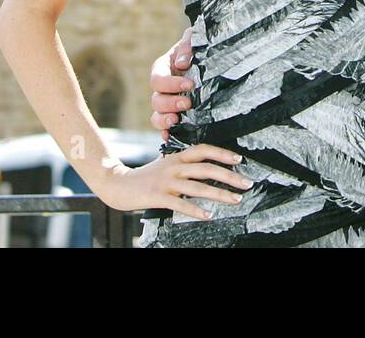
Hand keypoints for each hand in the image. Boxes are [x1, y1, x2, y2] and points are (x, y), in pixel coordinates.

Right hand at [97, 144, 252, 219]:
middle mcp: (174, 167)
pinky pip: (181, 204)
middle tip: (246, 183)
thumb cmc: (145, 177)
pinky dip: (196, 210)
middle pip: (206, 168)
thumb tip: (205, 168)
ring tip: (235, 200)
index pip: (203, 150)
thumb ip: (182, 165)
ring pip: (198, 187)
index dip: (222, 153)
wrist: (117, 184)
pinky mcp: (158, 196)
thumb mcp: (165, 165)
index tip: (239, 159)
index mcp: (176, 157)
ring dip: (219, 194)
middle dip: (229, 176)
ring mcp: (166, 181)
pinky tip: (208, 216)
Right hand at [149, 26, 194, 141]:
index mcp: (163, 68)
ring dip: (165, 120)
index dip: (171, 84)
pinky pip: (167, 128)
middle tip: (188, 103)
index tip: (190, 84)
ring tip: (177, 120)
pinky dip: (167, 134)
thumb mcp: (194, 38)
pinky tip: (171, 137)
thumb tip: (181, 63)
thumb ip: (187, 45)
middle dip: (170, 103)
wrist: (215, 59)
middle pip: (156, 100)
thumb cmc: (201, 45)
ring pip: (157, 116)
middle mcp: (163, 88)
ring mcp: (169, 103)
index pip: (158, 79)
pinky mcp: (178, 115)